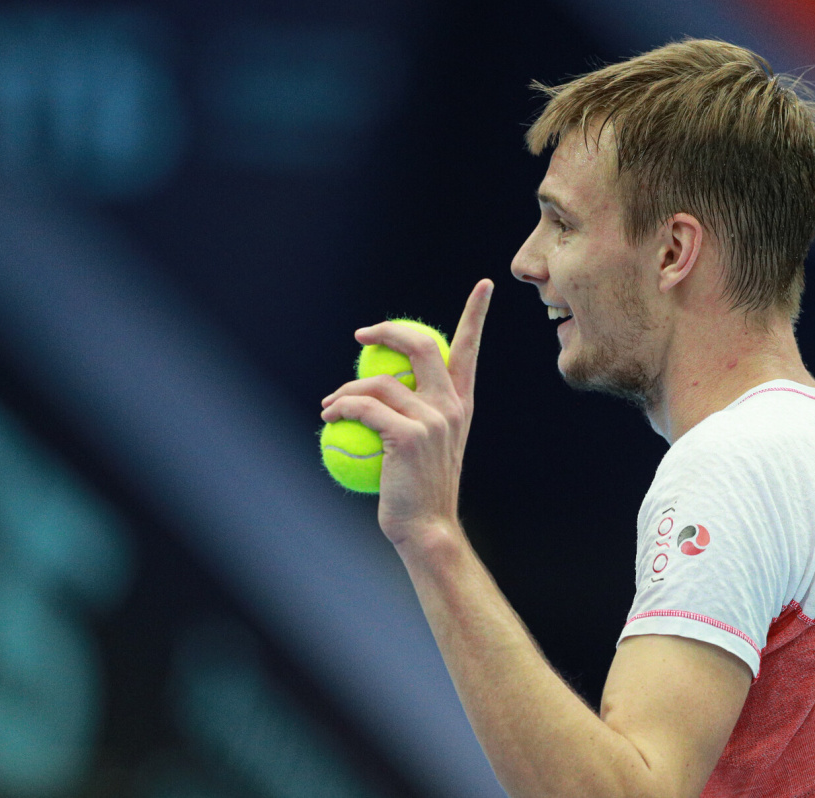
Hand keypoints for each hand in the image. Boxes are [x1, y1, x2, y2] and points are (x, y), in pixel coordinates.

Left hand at [321, 279, 493, 545]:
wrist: (427, 528)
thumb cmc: (417, 492)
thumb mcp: (424, 449)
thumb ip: (412, 416)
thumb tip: (377, 388)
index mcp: (461, 405)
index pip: (468, 350)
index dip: (476, 313)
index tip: (485, 286)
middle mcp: (452, 406)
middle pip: (421, 346)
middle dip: (389, 331)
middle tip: (362, 335)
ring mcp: (433, 419)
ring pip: (379, 383)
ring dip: (346, 390)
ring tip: (330, 405)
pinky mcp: (409, 435)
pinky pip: (364, 408)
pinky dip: (341, 409)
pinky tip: (328, 417)